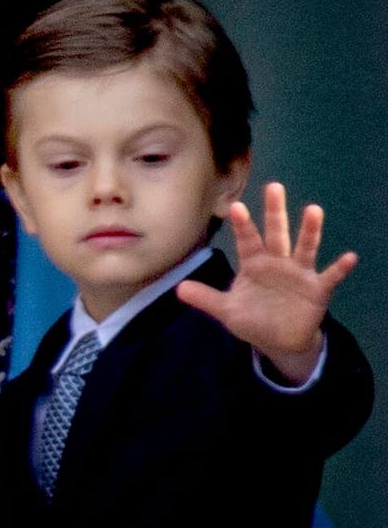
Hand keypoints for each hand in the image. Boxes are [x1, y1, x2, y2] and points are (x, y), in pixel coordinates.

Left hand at [177, 182, 357, 384]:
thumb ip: (206, 298)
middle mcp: (278, 262)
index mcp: (254, 264)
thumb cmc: (254, 318)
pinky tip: (349, 258)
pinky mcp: (318, 289)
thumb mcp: (227, 310)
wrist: (279, 340)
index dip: (242, 226)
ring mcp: (299, 273)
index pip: (247, 241)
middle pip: (276, 234)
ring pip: (305, 248)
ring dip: (309, 230)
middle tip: (273, 187)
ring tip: (314, 210)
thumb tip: (178, 289)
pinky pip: (330, 276)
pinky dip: (340, 268)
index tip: (236, 206)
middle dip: (274, 213)